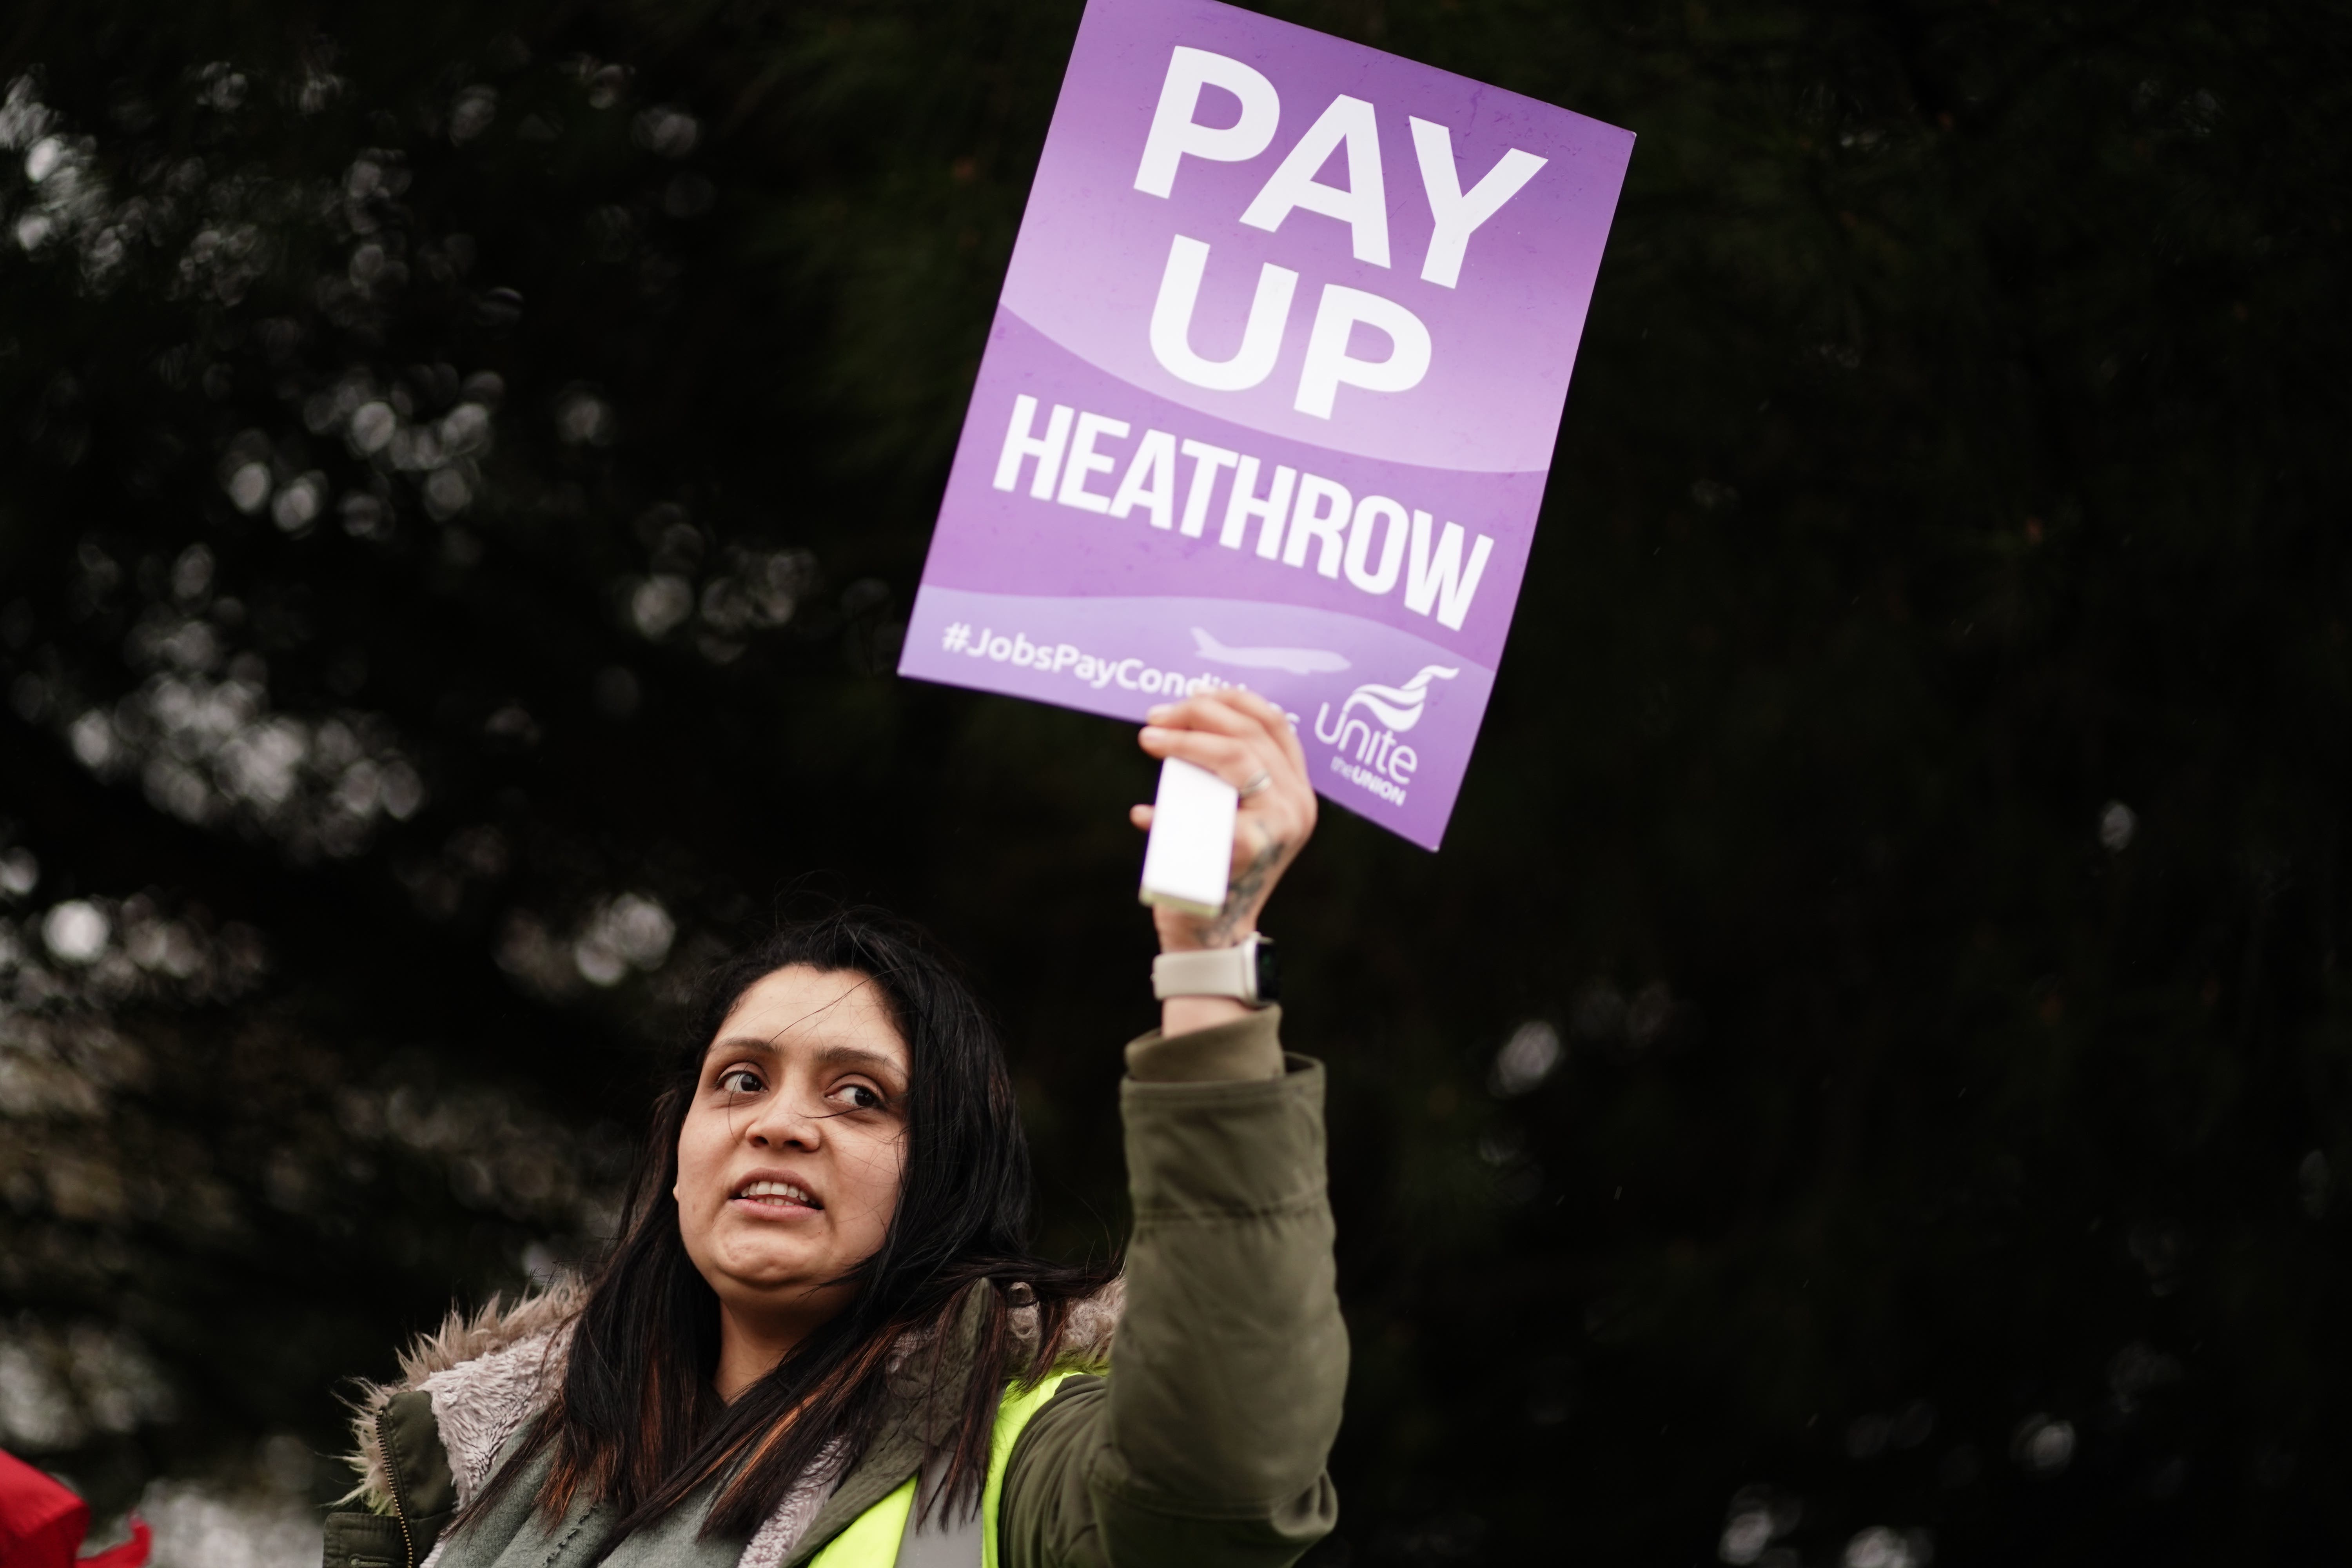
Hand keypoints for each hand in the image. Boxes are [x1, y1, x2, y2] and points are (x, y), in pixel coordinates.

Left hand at [1131, 687, 1316, 962]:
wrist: (1212, 934)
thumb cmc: (1213, 869)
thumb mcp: (1231, 813)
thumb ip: (1226, 775)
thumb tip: (1188, 720)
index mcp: (1296, 790)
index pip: (1274, 722)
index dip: (1231, 698)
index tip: (1191, 694)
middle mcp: (1298, 804)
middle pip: (1249, 733)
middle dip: (1197, 713)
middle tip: (1155, 717)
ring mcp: (1279, 825)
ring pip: (1234, 756)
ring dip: (1184, 741)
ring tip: (1149, 739)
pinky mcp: (1251, 848)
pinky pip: (1203, 810)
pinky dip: (1165, 809)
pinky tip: (1141, 814)